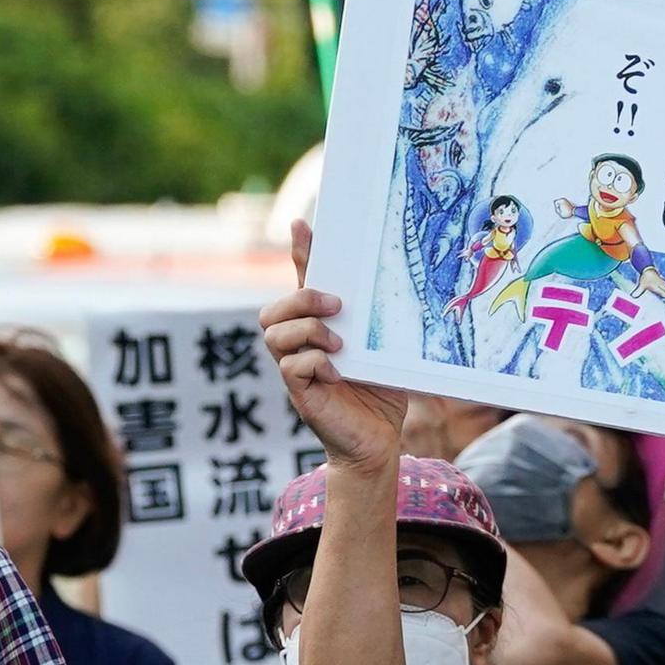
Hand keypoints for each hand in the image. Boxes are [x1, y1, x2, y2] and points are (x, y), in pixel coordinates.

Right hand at [265, 221, 407, 470]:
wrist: (379, 440)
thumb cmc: (381, 392)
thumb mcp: (381, 347)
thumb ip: (374, 319)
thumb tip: (391, 277)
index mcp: (319, 326)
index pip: (302, 281)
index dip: (299, 251)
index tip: (301, 223)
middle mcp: (301, 344)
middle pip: (273, 307)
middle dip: (301, 298)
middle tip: (337, 305)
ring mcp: (296, 368)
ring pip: (273, 332)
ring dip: (306, 329)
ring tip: (338, 343)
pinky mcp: (299, 392)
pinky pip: (289, 365)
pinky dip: (312, 362)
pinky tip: (335, 373)